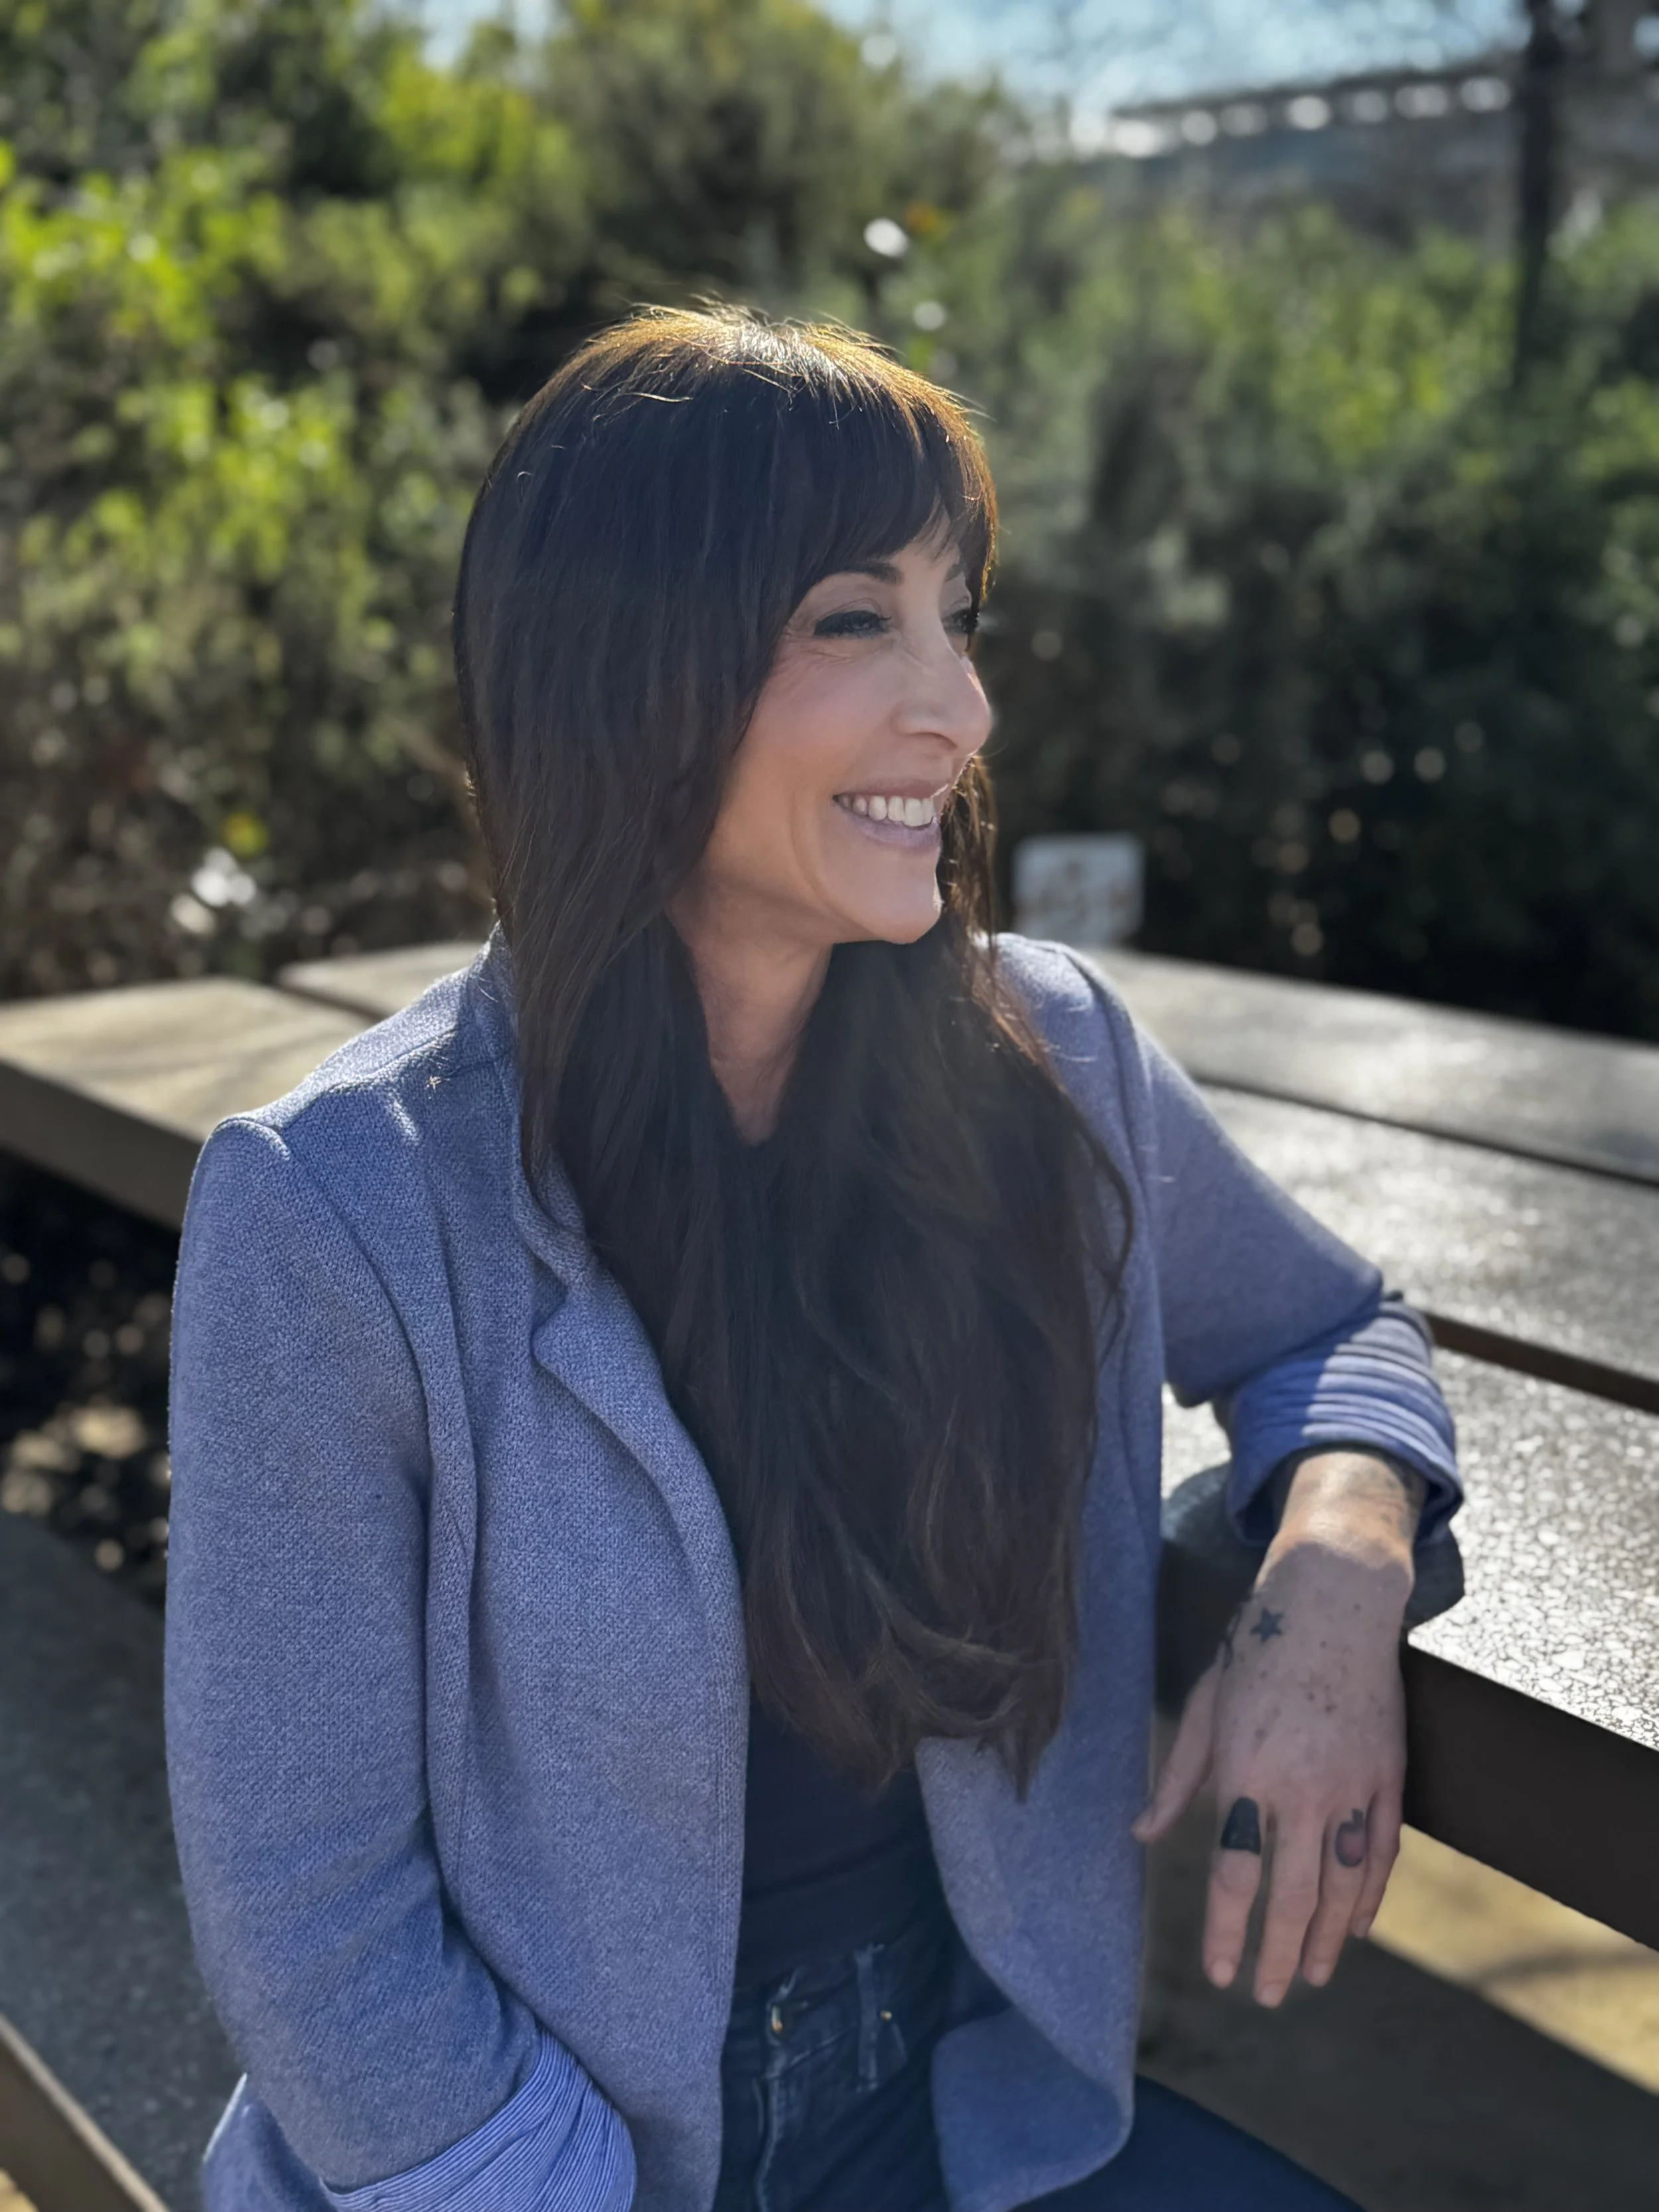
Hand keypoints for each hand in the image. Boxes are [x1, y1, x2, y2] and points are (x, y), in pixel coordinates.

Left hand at [1133, 1451, 1423, 2005]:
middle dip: (1279, 1955)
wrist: (1333, 1601)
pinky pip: (1381, 1854)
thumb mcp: (1205, 1704)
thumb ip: (1177, 1778)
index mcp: (1246, 1770)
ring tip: (1310, 1975)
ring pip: (1342, 1886)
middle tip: (1268, 1996)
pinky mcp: (1388, 1776)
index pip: (1234, 1873)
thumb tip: (1141, 1834)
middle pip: (1292, 1896)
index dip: (1227, 1931)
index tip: (1220, 1973)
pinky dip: (1369, 1898)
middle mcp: (1302, 1787)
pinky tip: (1354, 1927)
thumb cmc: (1257, 1648)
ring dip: (1326, 1939)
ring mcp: (1352, 1784)